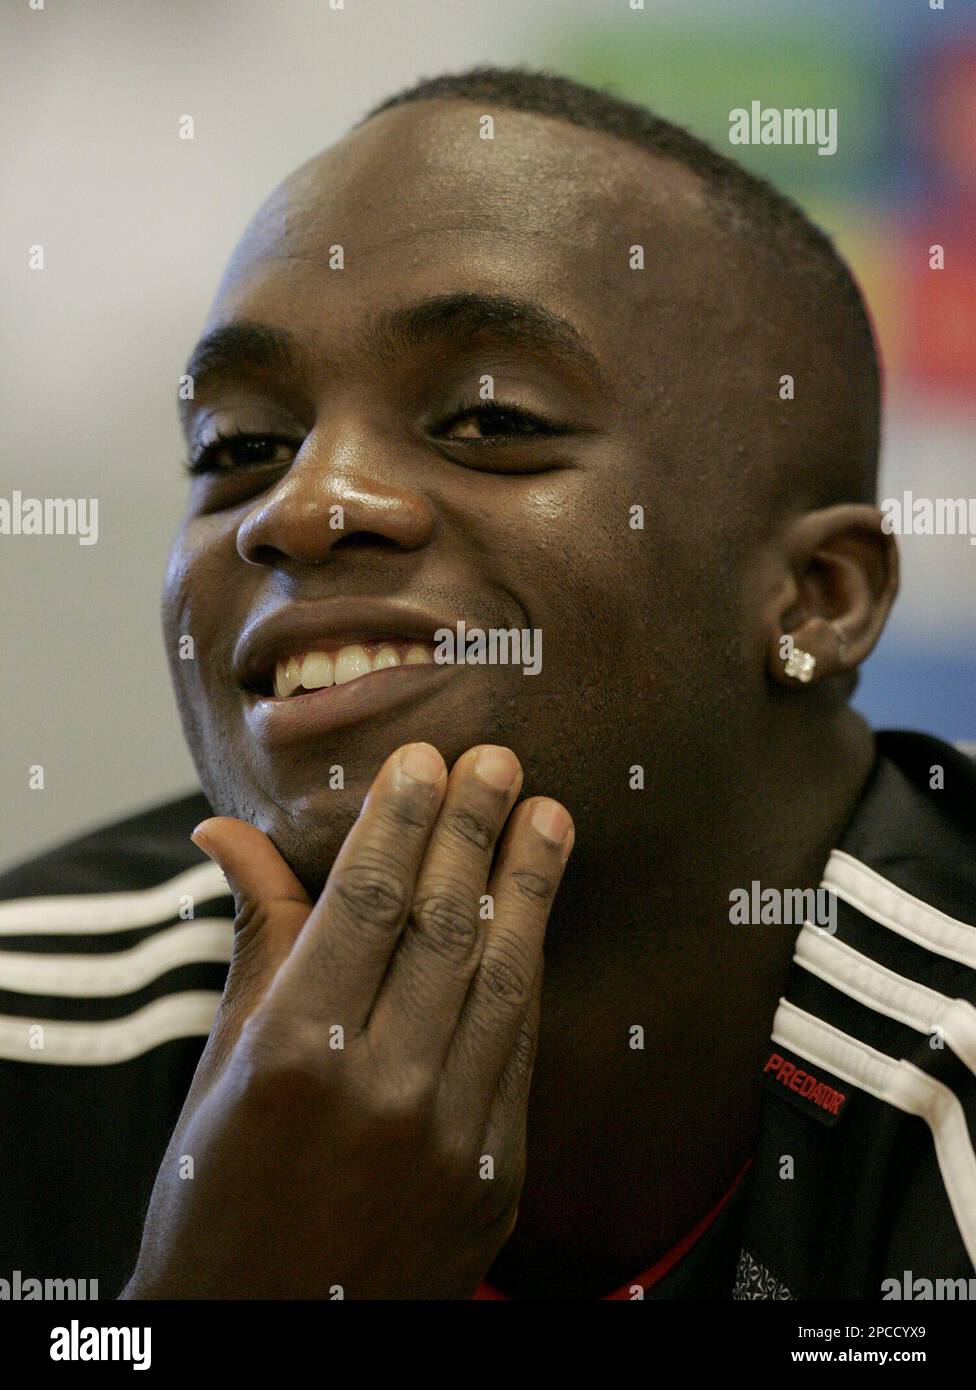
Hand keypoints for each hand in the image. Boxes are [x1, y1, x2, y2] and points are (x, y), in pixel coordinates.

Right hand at [120, 742, 573, 1298]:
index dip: (402, 821)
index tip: (426, 758)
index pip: (367, 903)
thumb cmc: (218, 1193)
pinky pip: (521, 1051)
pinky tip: (538, 918)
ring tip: (551, 816)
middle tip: (500, 761)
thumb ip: (254, 939)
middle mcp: (380, 1090)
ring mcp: (449, 1138)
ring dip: (531, 889)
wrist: (268, 1337)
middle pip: (445, 927)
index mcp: (294, 1054)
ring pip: (503, 981)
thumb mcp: (221, 1062)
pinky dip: (530, 976)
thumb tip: (231, 832)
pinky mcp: (495, 1176)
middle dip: (475, 831)